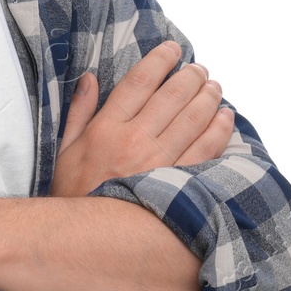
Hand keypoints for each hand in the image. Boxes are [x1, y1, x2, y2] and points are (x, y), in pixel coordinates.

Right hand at [51, 41, 232, 197]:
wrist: (84, 241)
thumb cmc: (74, 194)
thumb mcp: (65, 149)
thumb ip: (79, 111)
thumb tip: (89, 78)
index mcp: (106, 128)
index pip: (139, 82)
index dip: (159, 61)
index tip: (172, 49)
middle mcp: (133, 141)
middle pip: (171, 96)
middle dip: (190, 76)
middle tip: (199, 68)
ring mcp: (157, 163)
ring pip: (192, 119)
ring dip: (208, 96)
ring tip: (214, 85)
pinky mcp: (175, 184)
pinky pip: (205, 150)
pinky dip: (219, 129)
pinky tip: (225, 116)